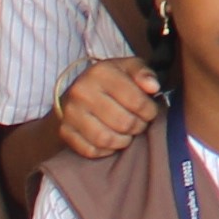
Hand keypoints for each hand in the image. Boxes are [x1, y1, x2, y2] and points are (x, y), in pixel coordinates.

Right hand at [49, 56, 163, 158]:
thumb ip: (143, 73)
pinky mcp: (65, 132)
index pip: (136, 101)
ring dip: (124, 140)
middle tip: (140, 123)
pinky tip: (112, 139)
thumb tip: (153, 87)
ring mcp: (70, 113)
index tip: (150, 111)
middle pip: (123, 122)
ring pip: (106, 139)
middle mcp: (81, 92)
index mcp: (100, 72)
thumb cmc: (110, 80)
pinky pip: (92, 150)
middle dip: (138, 126)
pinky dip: (106, 149)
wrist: (77, 92)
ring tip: (128, 132)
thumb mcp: (128, 67)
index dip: (150, 111)